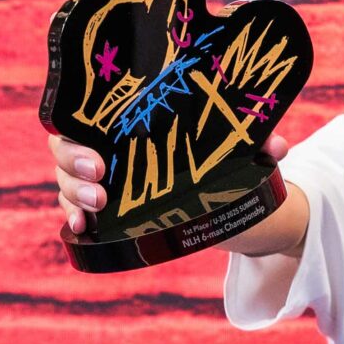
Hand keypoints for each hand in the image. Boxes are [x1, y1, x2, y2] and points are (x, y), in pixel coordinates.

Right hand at [52, 131, 292, 236]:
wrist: (231, 187)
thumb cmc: (224, 148)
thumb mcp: (238, 141)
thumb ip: (255, 138)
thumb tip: (276, 146)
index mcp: (130, 115)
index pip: (84, 113)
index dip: (78, 134)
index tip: (98, 158)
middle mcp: (110, 141)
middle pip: (66, 147)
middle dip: (72, 165)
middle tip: (99, 184)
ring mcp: (104, 174)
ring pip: (66, 179)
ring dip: (72, 195)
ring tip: (97, 210)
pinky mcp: (109, 203)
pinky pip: (76, 207)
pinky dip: (73, 217)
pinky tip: (81, 229)